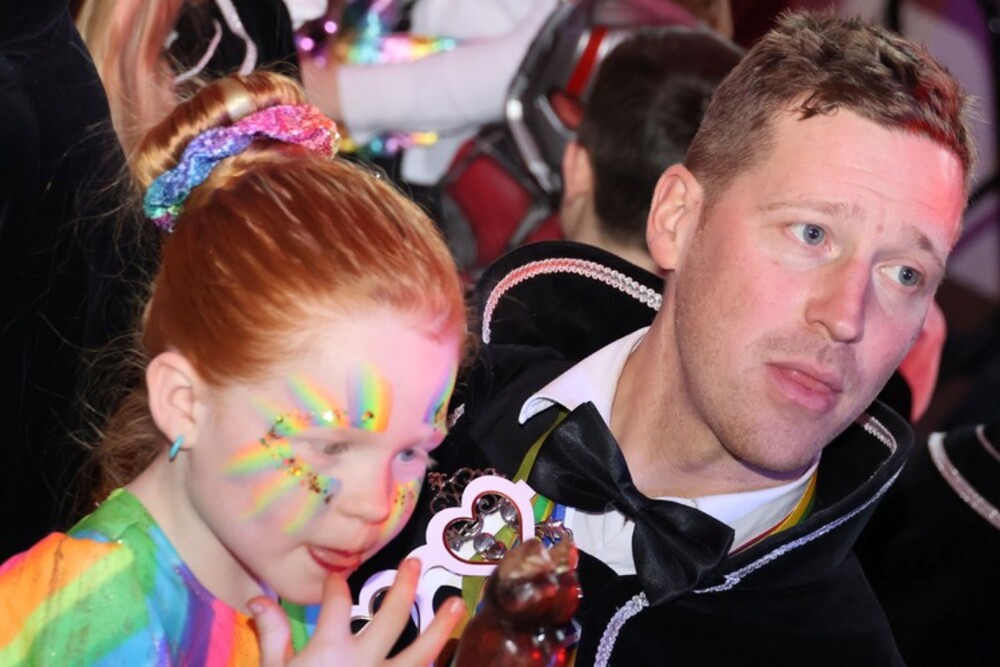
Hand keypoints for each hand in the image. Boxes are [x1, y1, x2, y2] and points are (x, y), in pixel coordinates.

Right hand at [251, 558, 464, 665]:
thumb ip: (272, 636)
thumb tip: (259, 599)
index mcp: (329, 649)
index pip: (335, 602)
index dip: (335, 584)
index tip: (338, 577)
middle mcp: (362, 662)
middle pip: (391, 616)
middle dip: (404, 586)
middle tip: (415, 563)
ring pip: (419, 652)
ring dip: (440, 626)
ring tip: (457, 603)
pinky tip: (445, 657)